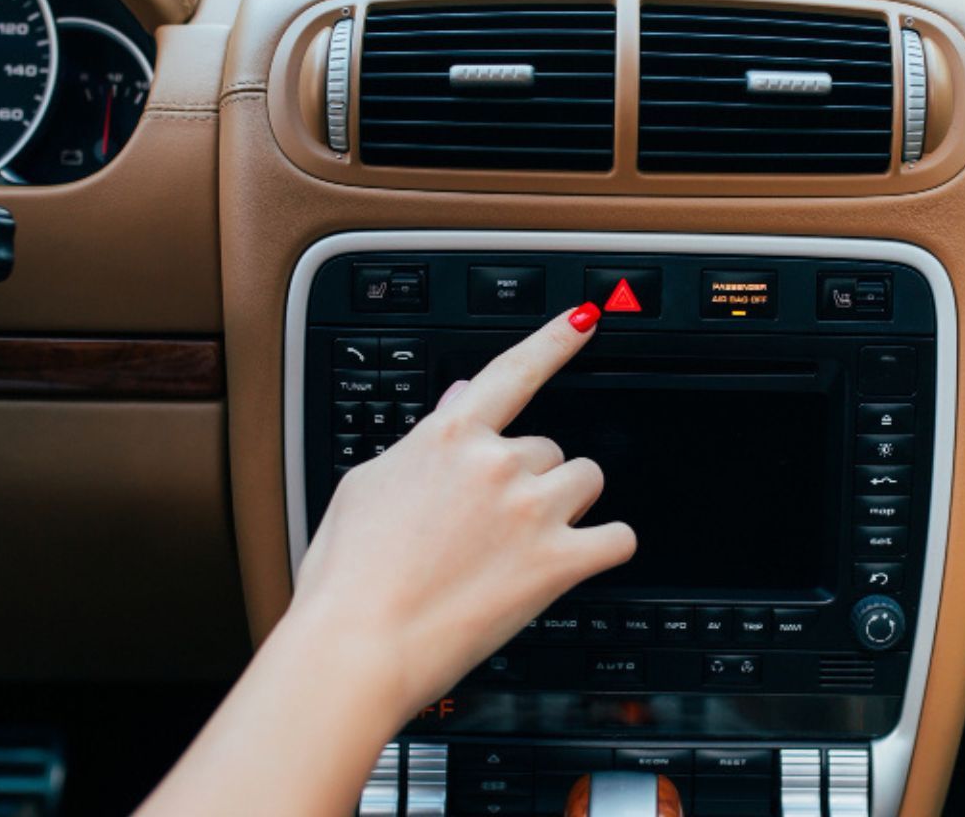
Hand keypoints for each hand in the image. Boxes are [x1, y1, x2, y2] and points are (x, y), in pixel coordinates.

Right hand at [291, 303, 636, 713]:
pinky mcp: (557, 562)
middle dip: (530, 480)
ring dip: (567, 507)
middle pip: (548, 450)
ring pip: (584, 482)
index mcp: (448, 438)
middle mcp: (496, 463)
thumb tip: (457, 400)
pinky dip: (604, 548)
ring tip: (525, 544)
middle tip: (491, 526)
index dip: (555, 341)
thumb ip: (421, 440)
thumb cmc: (347, 577)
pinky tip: (581, 559)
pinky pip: (616, 539)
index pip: (513, 371)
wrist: (357, 645)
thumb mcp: (366, 486)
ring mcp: (531, 510)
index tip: (585, 319)